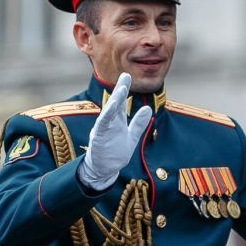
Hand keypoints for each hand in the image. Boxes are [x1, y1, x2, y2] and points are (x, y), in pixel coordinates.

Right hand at [79, 73, 151, 190]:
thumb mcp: (131, 137)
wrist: (103, 170)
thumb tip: (148, 108)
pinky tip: (110, 110)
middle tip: (125, 76)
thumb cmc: (115, 153)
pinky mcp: (98, 139)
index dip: (123, 88)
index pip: (121, 102)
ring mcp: (103, 130)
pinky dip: (105, 118)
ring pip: (108, 113)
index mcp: (117, 121)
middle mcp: (109, 122)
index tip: (127, 75)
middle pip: (114, 103)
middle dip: (119, 90)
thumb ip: (138, 123)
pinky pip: (101, 126)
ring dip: (114, 102)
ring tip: (121, 91)